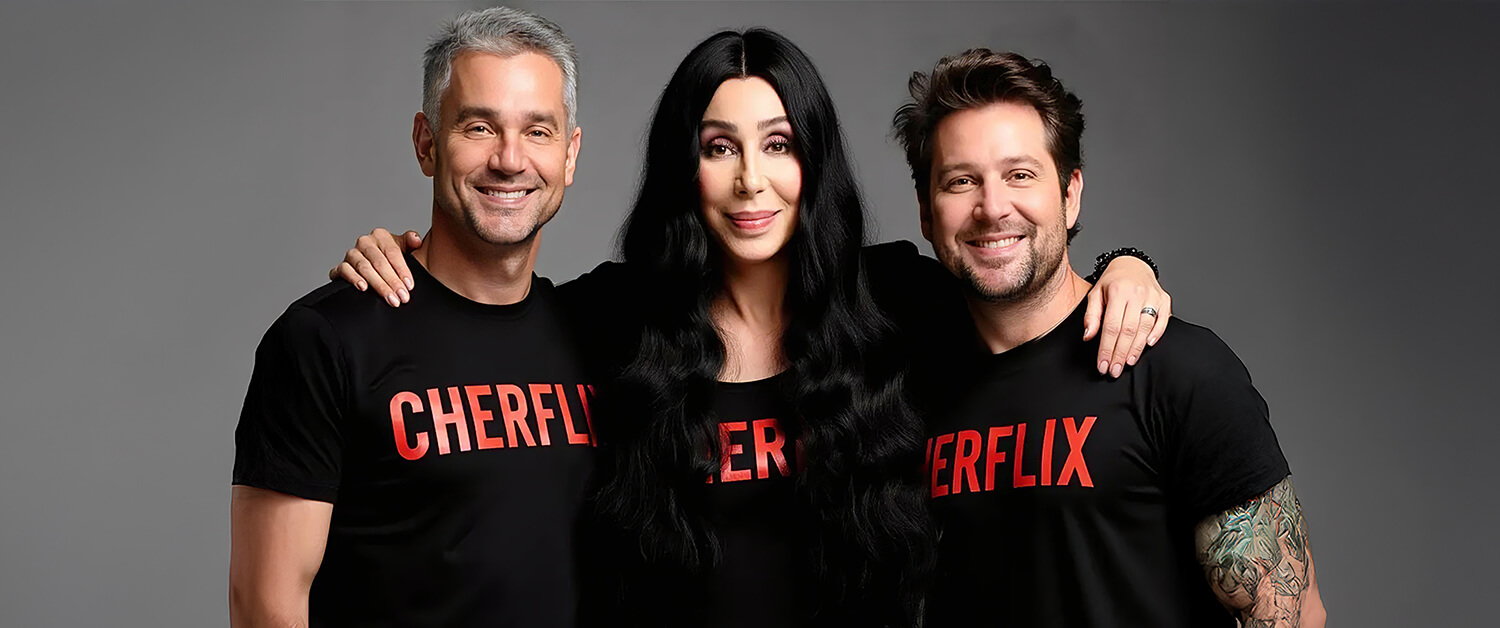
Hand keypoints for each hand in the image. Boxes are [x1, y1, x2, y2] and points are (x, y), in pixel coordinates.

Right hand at [328, 228, 423, 307]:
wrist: (375, 269)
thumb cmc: (391, 259)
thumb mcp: (403, 249)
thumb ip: (410, 242)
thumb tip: (416, 240)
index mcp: (381, 236)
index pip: (392, 252)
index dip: (402, 270)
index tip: (409, 285)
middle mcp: (364, 242)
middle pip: (379, 262)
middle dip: (392, 281)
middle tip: (401, 296)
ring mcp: (351, 254)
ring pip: (364, 268)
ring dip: (378, 285)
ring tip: (389, 298)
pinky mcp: (340, 266)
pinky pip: (344, 270)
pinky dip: (353, 278)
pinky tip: (363, 288)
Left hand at [1082, 255, 1170, 376]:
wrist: (1132, 264)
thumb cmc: (1112, 282)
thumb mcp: (1095, 294)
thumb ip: (1091, 315)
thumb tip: (1088, 336)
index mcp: (1118, 291)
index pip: (1111, 326)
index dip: (1106, 348)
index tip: (1102, 365)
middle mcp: (1138, 293)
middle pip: (1128, 330)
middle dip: (1119, 353)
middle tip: (1113, 371)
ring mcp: (1153, 296)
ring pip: (1145, 327)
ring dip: (1136, 349)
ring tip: (1126, 363)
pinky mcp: (1165, 299)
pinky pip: (1163, 320)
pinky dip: (1156, 334)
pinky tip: (1148, 346)